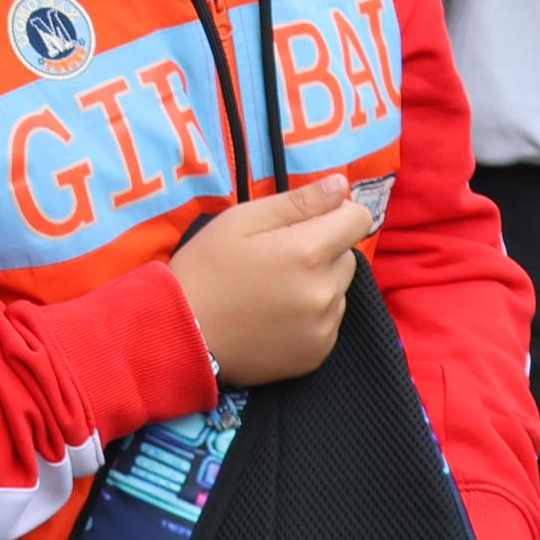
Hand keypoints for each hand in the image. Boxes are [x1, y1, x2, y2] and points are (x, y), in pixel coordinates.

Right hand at [167, 175, 374, 385]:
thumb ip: (297, 201)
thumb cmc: (205, 269)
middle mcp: (324, 292)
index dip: (335, 214)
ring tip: (271, 292)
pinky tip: (274, 317)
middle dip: (321, 252)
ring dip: (316, 285)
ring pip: (337, 291)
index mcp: (307, 252)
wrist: (181, 334)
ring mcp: (323, 327)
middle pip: (346, 256)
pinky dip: (309, 316)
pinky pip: (327, 323)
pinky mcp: (317, 354)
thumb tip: (340, 185)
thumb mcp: (240, 221)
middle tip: (276, 260)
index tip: (305, 223)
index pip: (358, 219)